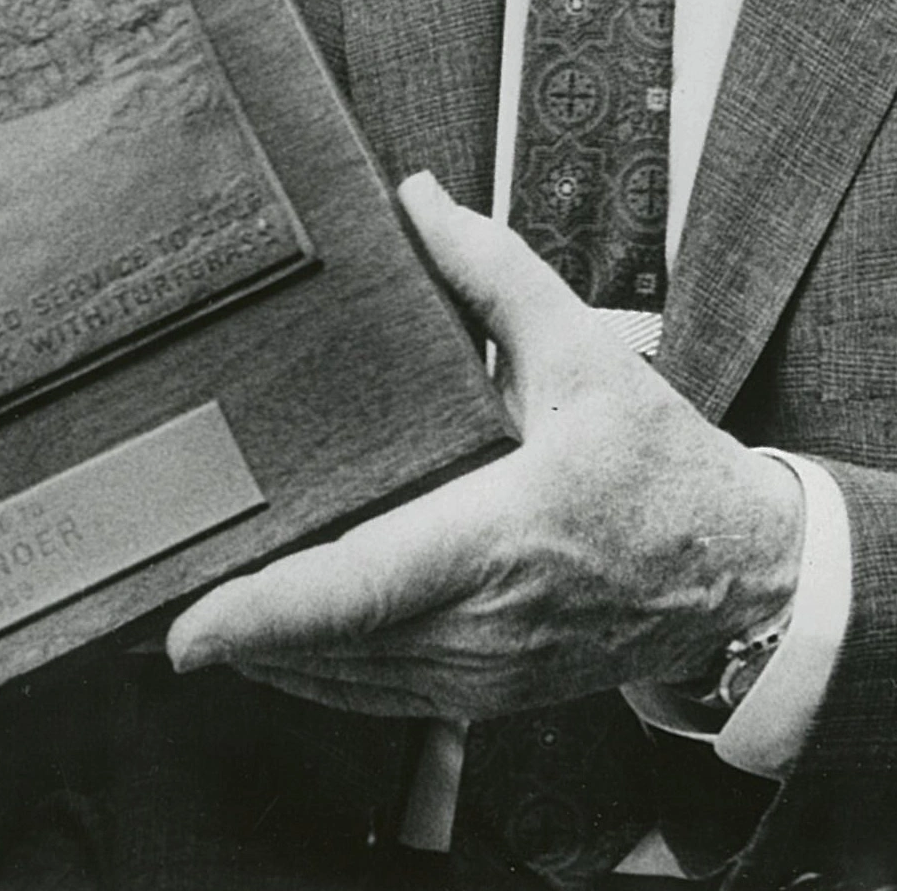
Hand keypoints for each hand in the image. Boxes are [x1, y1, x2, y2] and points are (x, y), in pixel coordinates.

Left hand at [164, 173, 802, 720]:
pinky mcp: (490, 694)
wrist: (745, 575)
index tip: (187, 628)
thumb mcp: (588, 354)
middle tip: (151, 588)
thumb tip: (418, 199)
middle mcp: (487, 620)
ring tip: (195, 606)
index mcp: (502, 535)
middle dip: (237, 627)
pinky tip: (274, 640)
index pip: (360, 587)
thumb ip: (495, 274)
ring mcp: (487, 672)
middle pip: (330, 646)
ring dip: (268, 654)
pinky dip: (318, 673)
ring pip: (347, 683)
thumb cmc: (665, 468)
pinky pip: (382, 697)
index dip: (265, 615)